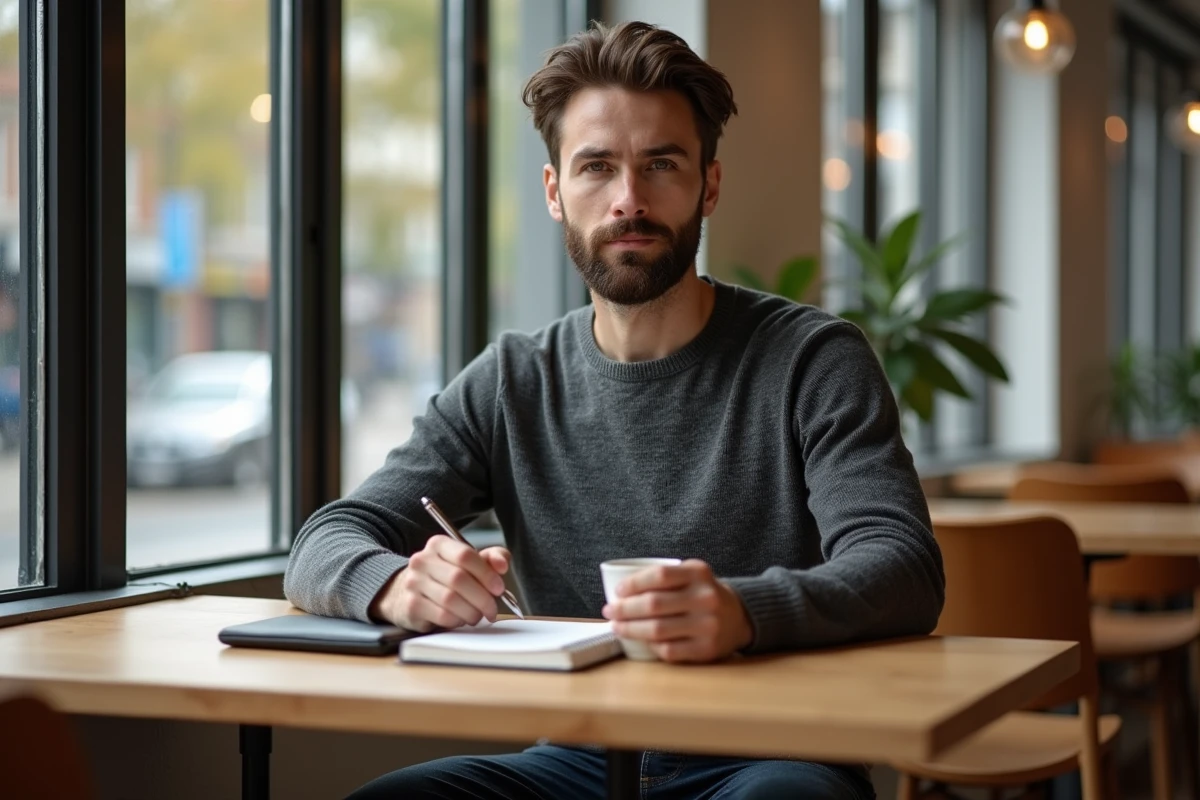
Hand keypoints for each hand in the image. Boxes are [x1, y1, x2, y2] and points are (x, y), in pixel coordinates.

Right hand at [369, 538, 511, 631]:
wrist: (404, 592)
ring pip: (451, 600)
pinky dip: (457, 621)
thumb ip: (490, 558)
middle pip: (459, 579)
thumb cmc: (443, 577)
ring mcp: (413, 583)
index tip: (499, 588)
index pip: (465, 555)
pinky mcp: (411, 606)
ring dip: (471, 612)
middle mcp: (422, 560)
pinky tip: (460, 619)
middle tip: (491, 609)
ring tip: (476, 615)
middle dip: (482, 598)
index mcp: (438, 545)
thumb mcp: (467, 562)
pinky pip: (442, 616)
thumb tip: (502, 564)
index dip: (486, 574)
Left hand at [601, 559, 752, 662]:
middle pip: (654, 604)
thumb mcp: (691, 575)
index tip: (617, 591)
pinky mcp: (706, 649)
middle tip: (609, 611)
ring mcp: (707, 625)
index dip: (633, 583)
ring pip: (657, 630)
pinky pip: (668, 650)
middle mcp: (706, 598)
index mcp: (699, 573)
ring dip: (630, 629)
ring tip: (617, 627)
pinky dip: (650, 646)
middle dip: (624, 609)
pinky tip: (642, 641)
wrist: (738, 617)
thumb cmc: (702, 594)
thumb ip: (664, 577)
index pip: (660, 575)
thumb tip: (620, 592)